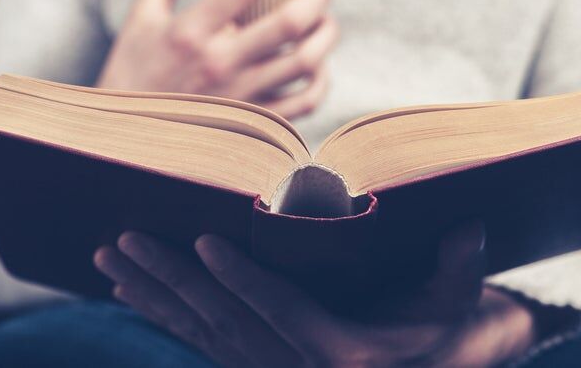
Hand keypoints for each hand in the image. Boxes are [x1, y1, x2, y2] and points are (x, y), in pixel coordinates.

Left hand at [94, 223, 537, 366]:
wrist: (425, 365)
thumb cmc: (439, 328)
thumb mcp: (455, 301)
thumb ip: (458, 266)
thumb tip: (471, 226)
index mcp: (342, 352)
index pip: (283, 310)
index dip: (243, 278)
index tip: (204, 240)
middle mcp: (295, 366)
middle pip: (224, 319)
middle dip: (172, 278)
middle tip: (125, 239)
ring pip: (201, 331)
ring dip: (152, 293)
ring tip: (109, 259)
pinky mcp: (254, 363)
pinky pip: (200, 340)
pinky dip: (162, 315)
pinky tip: (128, 291)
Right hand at [97, 0, 337, 119]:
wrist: (128, 137)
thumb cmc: (135, 70)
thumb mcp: (140, 15)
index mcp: (190, 31)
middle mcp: (219, 63)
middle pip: (290, 21)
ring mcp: (241, 96)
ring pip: (307, 61)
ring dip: (327, 32)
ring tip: (325, 19)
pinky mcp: (254, 122)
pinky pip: (306, 102)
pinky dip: (322, 79)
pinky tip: (317, 64)